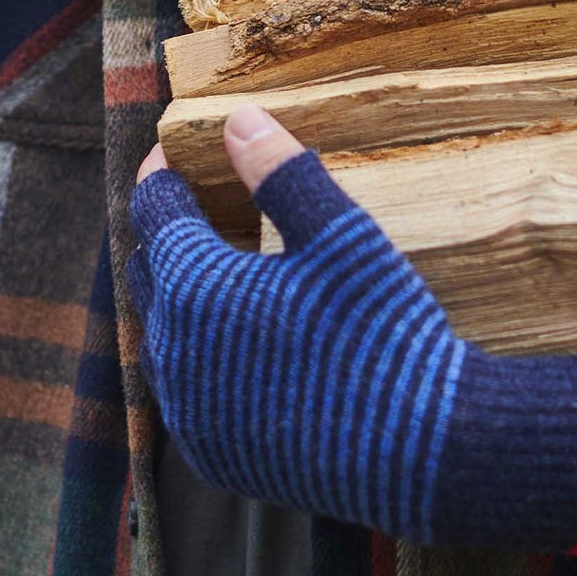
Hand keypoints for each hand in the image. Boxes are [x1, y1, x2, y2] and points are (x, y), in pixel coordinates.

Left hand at [128, 107, 576, 552]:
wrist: (424, 452)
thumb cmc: (383, 328)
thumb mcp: (341, 234)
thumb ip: (282, 171)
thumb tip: (236, 119)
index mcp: (194, 288)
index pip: (155, 211)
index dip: (163, 172)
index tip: (178, 147)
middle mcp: (175, 354)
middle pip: (152, 271)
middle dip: (170, 233)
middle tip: (206, 204)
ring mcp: (190, 413)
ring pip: (162, 335)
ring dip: (181, 296)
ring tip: (224, 268)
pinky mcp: (214, 456)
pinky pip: (185, 393)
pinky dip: (200, 356)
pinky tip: (242, 341)